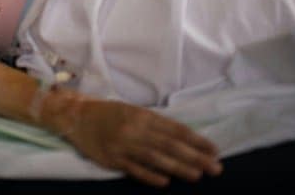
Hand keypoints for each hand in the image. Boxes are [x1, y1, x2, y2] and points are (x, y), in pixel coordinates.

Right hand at [51, 94, 221, 186]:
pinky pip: (134, 169)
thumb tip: (184, 140)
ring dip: (178, 167)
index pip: (175, 129)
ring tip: (197, 175)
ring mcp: (123, 144)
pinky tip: (165, 182)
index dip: (196, 140)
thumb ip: (156, 125)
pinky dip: (150, 176)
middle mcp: (135, 129)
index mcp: (143, 115)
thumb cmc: (110, 114)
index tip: (214, 150)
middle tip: (215, 167)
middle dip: (195, 156)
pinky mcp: (112, 158)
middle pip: (170, 144)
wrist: (78, 117)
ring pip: (155, 157)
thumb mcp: (134, 112)